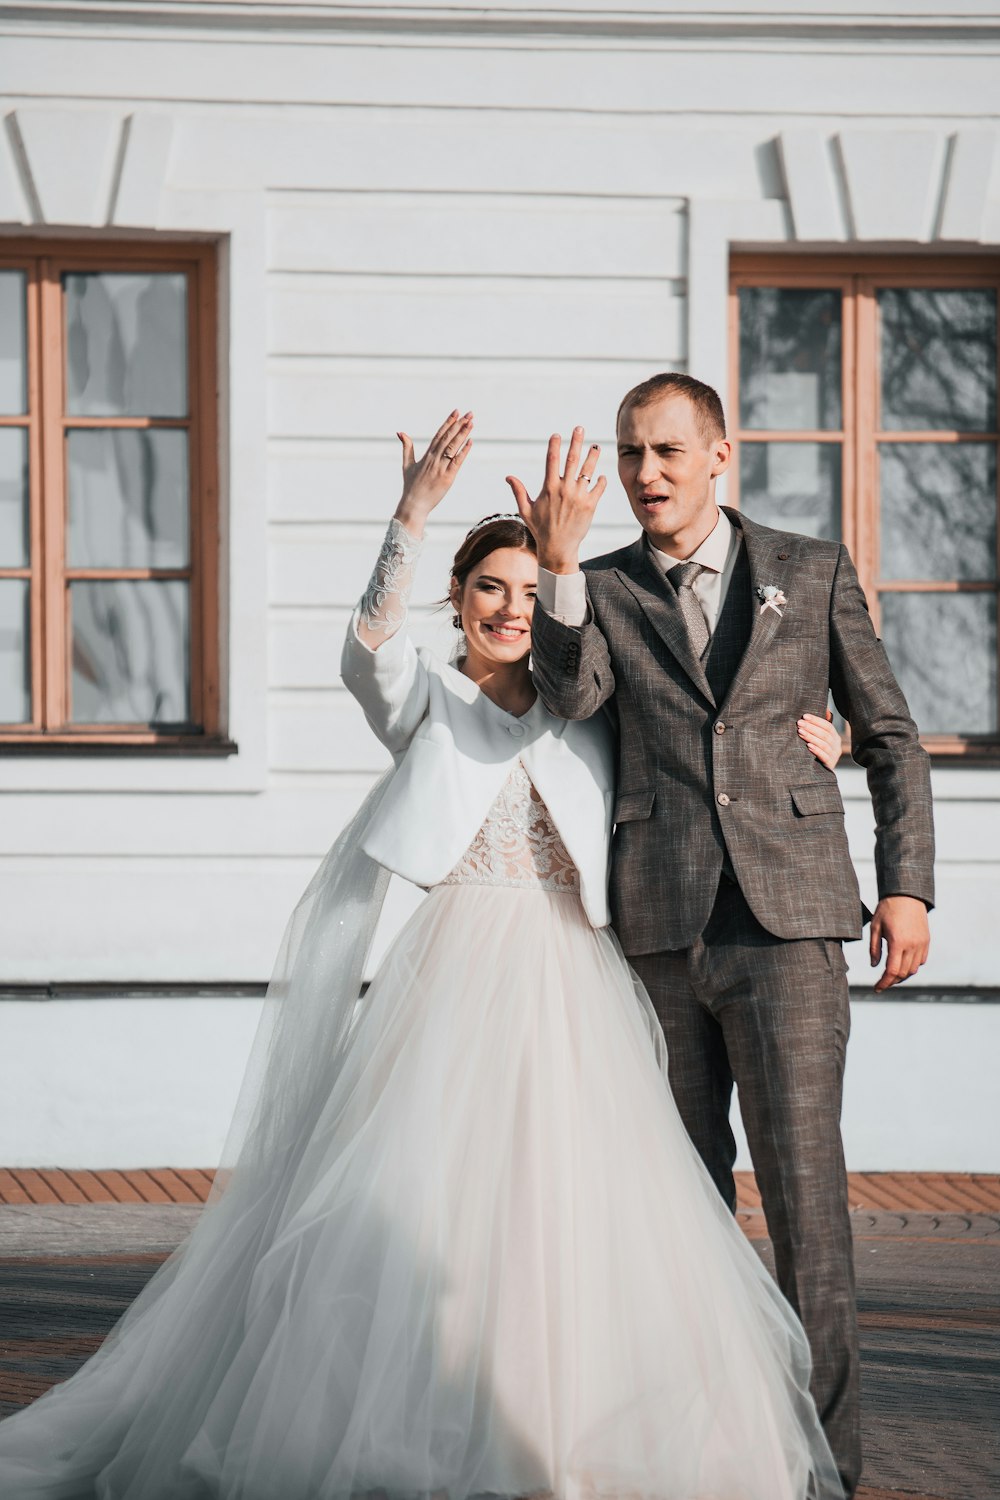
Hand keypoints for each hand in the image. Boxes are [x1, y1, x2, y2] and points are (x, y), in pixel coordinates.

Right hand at [395, 410, 472, 532]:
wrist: (413, 504)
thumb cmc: (411, 486)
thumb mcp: (407, 464)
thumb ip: (406, 447)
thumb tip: (400, 432)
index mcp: (426, 455)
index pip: (439, 435)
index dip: (448, 422)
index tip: (456, 412)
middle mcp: (434, 459)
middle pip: (448, 438)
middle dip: (459, 424)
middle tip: (469, 413)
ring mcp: (440, 468)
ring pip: (452, 447)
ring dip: (462, 434)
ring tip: (471, 422)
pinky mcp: (447, 478)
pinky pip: (457, 462)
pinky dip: (463, 451)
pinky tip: (470, 441)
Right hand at [506, 426, 606, 572]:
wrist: (558, 548)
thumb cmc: (540, 529)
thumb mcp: (526, 510)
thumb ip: (518, 491)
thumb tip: (508, 477)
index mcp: (549, 488)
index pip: (552, 460)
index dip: (554, 446)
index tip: (557, 434)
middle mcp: (565, 489)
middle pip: (572, 459)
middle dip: (576, 442)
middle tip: (579, 428)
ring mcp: (579, 497)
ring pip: (588, 471)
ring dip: (592, 456)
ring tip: (596, 446)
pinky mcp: (590, 505)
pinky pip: (598, 488)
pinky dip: (601, 480)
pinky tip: (601, 476)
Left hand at [797, 710, 842, 770]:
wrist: (817, 772)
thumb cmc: (817, 751)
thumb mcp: (820, 738)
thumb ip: (821, 726)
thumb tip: (825, 709)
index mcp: (835, 737)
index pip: (828, 726)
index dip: (816, 720)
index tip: (804, 716)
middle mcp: (837, 745)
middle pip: (825, 734)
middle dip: (811, 727)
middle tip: (799, 723)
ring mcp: (835, 755)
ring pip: (824, 744)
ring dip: (811, 737)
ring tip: (800, 732)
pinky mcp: (830, 764)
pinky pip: (824, 756)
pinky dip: (816, 750)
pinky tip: (808, 746)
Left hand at [869, 895, 929, 992]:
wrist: (906, 895)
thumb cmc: (887, 909)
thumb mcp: (875, 927)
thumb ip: (874, 948)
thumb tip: (874, 966)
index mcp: (898, 942)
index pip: (892, 971)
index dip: (884, 983)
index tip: (877, 988)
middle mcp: (912, 945)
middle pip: (903, 974)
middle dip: (892, 981)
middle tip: (881, 983)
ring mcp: (922, 944)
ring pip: (914, 969)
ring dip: (903, 975)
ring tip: (891, 975)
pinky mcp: (926, 941)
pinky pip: (921, 961)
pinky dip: (912, 966)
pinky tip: (903, 964)